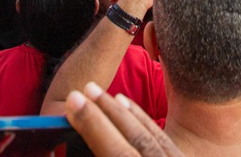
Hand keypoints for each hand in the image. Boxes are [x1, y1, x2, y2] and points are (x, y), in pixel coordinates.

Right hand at [66, 83, 183, 156]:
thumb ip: (98, 154)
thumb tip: (80, 142)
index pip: (120, 153)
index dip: (95, 126)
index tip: (75, 101)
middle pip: (137, 139)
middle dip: (107, 113)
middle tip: (83, 90)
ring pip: (153, 135)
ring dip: (123, 112)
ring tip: (98, 93)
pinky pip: (165, 140)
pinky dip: (144, 120)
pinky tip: (126, 105)